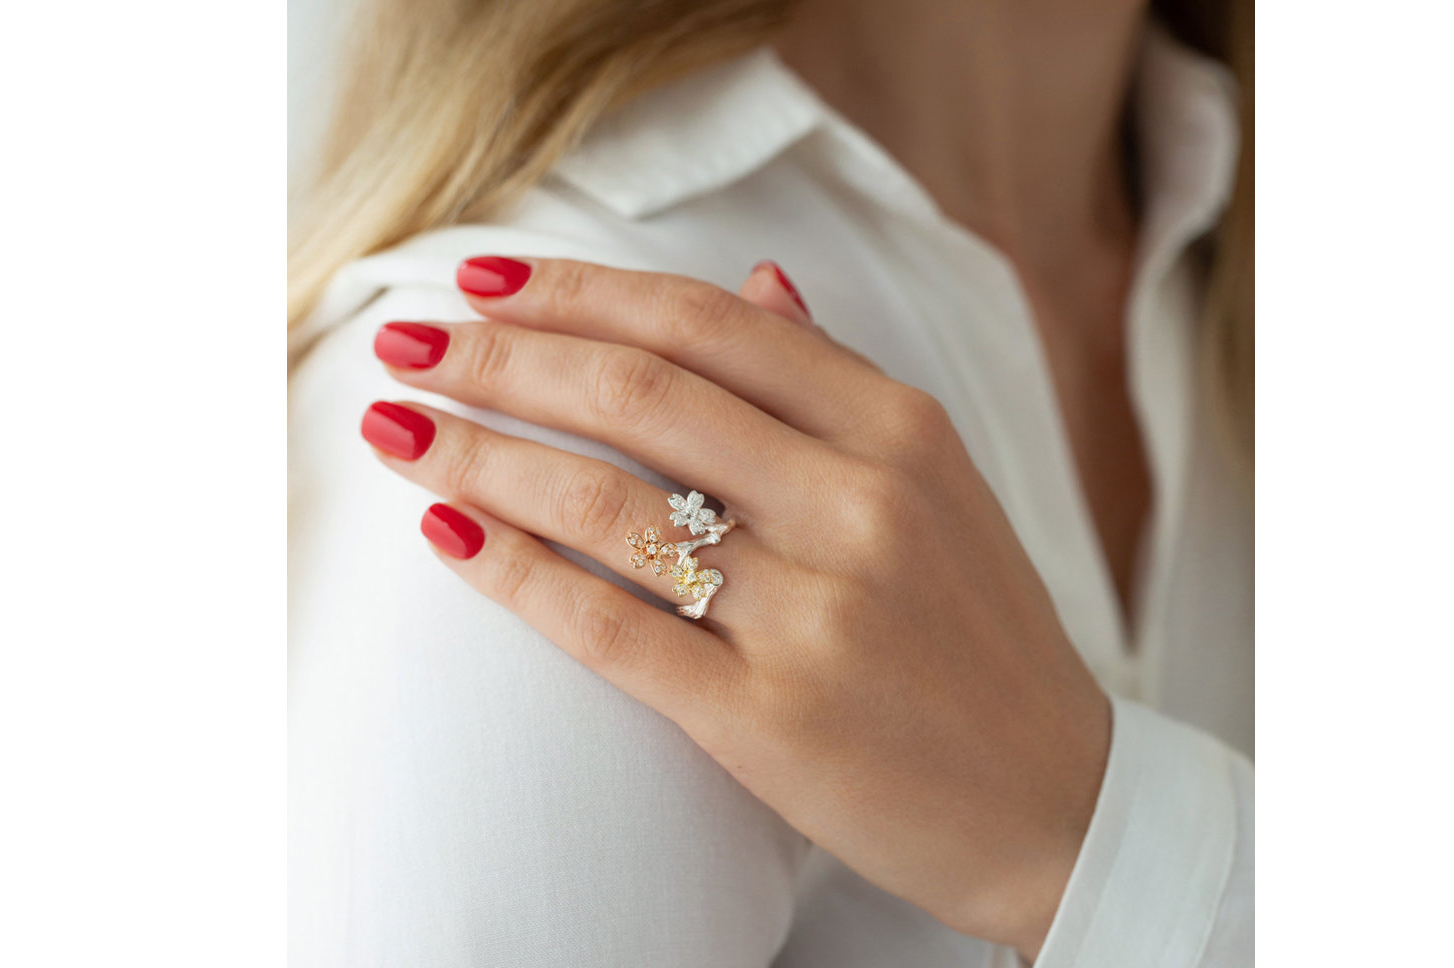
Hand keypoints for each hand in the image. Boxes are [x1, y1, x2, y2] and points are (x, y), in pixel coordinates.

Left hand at [359, 256, 1111, 956]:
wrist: (1053, 800)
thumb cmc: (978, 635)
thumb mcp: (939, 483)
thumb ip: (840, 381)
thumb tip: (757, 278)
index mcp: (900, 431)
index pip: (708, 324)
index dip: (578, 291)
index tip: (484, 276)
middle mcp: (859, 506)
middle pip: (641, 395)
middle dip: (501, 357)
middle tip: (408, 342)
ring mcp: (816, 615)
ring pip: (608, 505)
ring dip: (481, 456)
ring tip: (400, 430)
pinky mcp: (769, 719)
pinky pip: (609, 629)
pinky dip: (514, 574)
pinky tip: (450, 536)